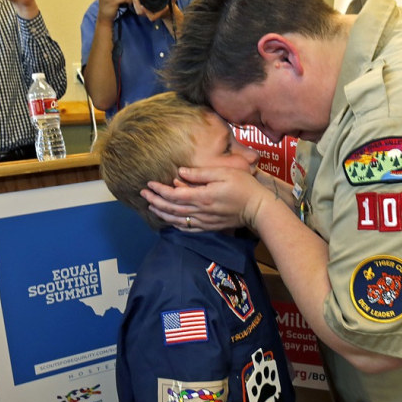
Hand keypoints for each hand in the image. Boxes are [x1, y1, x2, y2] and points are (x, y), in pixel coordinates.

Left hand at [131, 0, 177, 21]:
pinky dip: (135, 2)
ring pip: (139, 11)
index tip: (142, 6)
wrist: (168, 8)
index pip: (152, 17)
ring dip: (135, 2)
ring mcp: (148, 13)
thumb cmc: (170, 2)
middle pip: (142, 13)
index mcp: (160, 13)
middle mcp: (153, 14)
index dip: (146, 12)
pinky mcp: (144, 11)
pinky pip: (138, 9)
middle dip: (137, 4)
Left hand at [141, 166, 271, 231]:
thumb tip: (180, 172)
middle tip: (143, 194)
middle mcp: (200, 211)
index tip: (149, 184)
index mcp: (202, 197)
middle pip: (171, 208)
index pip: (173, 195)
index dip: (159, 190)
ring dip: (162, 214)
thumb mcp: (224, 173)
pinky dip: (175, 224)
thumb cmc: (244, 186)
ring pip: (177, 220)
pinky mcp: (209, 227)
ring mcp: (204, 221)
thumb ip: (200, 174)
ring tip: (151, 207)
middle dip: (155, 201)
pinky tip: (170, 220)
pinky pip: (187, 228)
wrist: (258, 208)